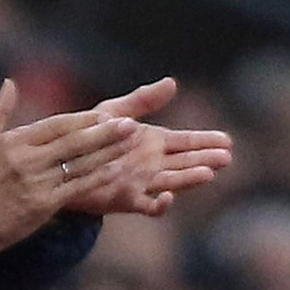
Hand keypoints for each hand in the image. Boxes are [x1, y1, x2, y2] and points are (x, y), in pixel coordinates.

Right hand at [0, 79, 142, 259]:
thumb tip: (9, 82)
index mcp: (15, 142)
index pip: (56, 125)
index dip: (83, 119)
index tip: (106, 113)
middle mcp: (28, 161)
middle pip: (74, 143)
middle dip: (105, 133)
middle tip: (130, 124)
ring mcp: (37, 184)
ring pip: (80, 165)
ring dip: (109, 153)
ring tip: (131, 143)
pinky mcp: (43, 206)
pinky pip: (76, 189)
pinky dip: (97, 179)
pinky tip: (116, 170)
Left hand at [75, 79, 233, 219]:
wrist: (61, 163)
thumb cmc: (89, 136)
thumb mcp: (115, 111)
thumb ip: (143, 100)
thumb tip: (173, 83)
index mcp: (152, 143)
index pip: (185, 141)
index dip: (206, 141)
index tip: (227, 141)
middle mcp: (151, 164)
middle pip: (185, 162)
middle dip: (206, 159)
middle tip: (227, 157)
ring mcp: (140, 183)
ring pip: (172, 181)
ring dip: (190, 179)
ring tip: (209, 173)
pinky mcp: (125, 200)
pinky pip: (147, 206)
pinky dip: (160, 205)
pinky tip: (169, 197)